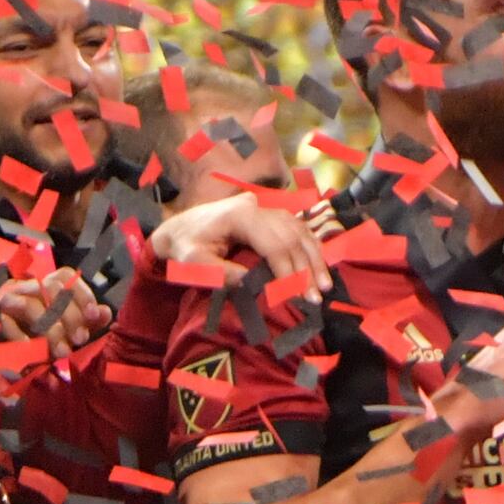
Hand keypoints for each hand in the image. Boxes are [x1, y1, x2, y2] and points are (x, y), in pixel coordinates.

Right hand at [0, 269, 107, 347]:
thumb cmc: (41, 335)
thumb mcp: (70, 328)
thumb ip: (89, 320)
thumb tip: (104, 313)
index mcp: (46, 285)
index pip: (64, 276)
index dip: (82, 293)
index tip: (94, 316)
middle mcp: (27, 286)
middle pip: (51, 288)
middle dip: (70, 316)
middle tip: (80, 340)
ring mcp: (6, 298)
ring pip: (30, 304)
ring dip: (50, 329)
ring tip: (62, 352)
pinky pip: (5, 321)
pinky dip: (21, 336)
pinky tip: (34, 349)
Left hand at [152, 191, 327, 289]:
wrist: (180, 227)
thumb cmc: (185, 245)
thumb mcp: (193, 261)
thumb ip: (220, 272)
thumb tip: (251, 283)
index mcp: (240, 215)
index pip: (274, 244)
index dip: (288, 271)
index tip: (295, 294)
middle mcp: (259, 207)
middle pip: (292, 238)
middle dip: (306, 269)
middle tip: (315, 296)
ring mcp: (267, 208)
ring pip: (301, 231)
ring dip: (315, 258)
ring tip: (324, 284)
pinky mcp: (271, 214)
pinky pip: (299, 228)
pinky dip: (311, 246)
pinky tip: (319, 264)